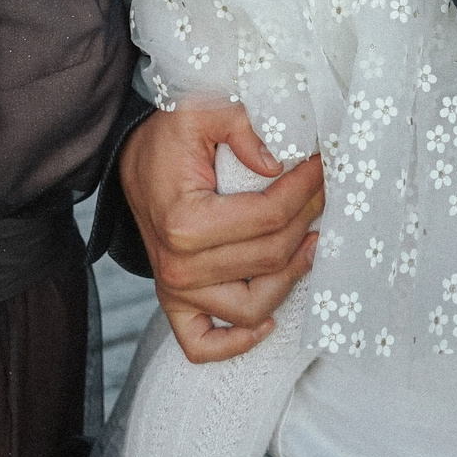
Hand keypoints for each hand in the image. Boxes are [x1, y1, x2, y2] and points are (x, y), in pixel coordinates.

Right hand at [119, 101, 323, 363]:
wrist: (132, 162)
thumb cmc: (167, 140)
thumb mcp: (200, 112)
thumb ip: (240, 126)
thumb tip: (277, 165)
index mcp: (185, 222)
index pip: (269, 218)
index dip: (306, 190)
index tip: (323, 167)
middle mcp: (179, 266)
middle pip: (269, 258)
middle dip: (307, 221)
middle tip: (323, 193)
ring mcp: (176, 290)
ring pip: (252, 307)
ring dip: (290, 278)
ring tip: (311, 243)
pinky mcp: (174, 303)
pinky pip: (203, 345)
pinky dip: (235, 344)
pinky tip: (266, 322)